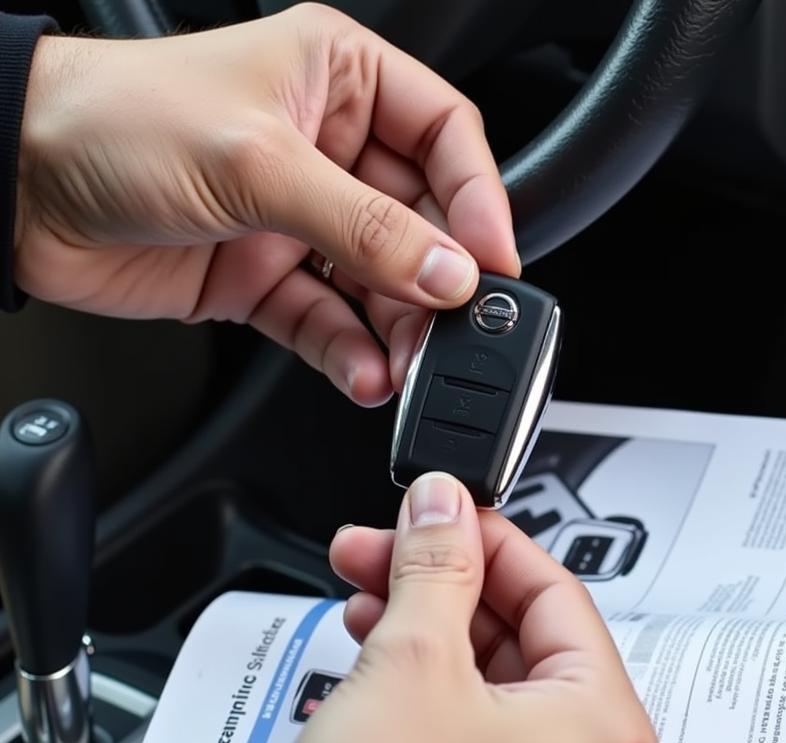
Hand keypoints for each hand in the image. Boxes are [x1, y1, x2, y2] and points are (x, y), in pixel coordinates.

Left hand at [15, 4, 517, 405]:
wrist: (17, 187)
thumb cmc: (116, 122)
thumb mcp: (258, 162)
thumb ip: (363, 225)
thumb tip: (447, 273)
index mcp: (338, 81)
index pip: (445, 138)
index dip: (478, 201)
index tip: (495, 262)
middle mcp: (326, 148)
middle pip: (419, 223)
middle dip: (438, 282)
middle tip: (454, 330)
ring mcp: (297, 219)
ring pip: (378, 283)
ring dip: (398, 330)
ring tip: (411, 366)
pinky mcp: (265, 277)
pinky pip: (328, 322)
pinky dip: (349, 353)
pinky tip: (365, 374)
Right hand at [259, 472, 658, 742]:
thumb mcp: (410, 657)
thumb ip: (436, 564)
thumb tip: (444, 510)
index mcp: (605, 734)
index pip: (556, 597)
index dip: (487, 541)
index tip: (440, 517)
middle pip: (526, 653)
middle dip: (445, 596)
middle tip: (383, 565)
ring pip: (500, 710)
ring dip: (432, 652)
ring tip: (368, 624)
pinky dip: (438, 719)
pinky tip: (382, 695)